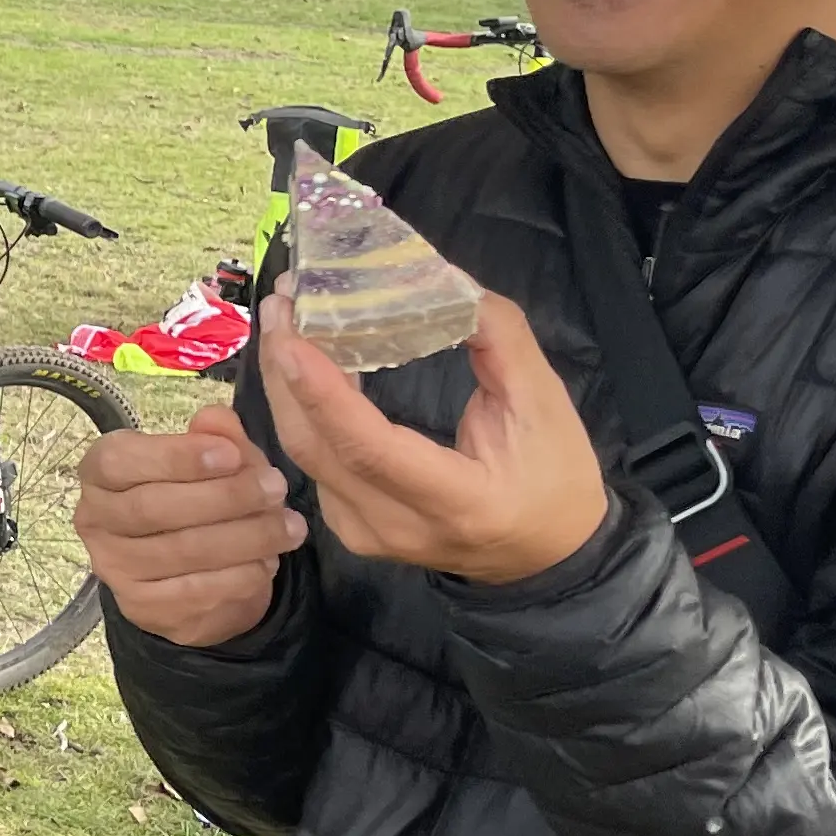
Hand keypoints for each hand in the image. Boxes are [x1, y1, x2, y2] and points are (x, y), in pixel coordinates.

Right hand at [73, 401, 304, 646]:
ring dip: (245, 538)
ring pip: (180, 551)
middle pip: (152, 508)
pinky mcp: (141, 606)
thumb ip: (216, 437)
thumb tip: (217, 419)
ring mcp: (114, 567)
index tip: (232, 454)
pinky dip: (240, 576)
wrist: (190, 572)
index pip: (121, 461)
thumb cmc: (196, 497)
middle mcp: (95, 519)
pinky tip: (268, 562)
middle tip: (277, 489)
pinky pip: (195, 591)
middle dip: (224, 498)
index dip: (175, 457)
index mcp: (102, 471)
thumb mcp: (212, 460)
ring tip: (290, 527)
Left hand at [254, 285, 605, 584]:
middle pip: (316, 448)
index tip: (291, 337)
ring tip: (284, 318)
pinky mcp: (348, 525)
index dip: (325, 394)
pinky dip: (300, 407)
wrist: (546, 553)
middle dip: (286, 371)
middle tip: (281, 302)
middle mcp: (395, 526)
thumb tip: (446, 281)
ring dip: (285, 383)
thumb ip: (500, 340)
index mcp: (457, 502)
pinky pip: (311, 461)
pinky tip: (301, 363)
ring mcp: (363, 532)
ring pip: (304, 454)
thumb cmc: (554, 476)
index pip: (371, 450)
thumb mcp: (544, 404)